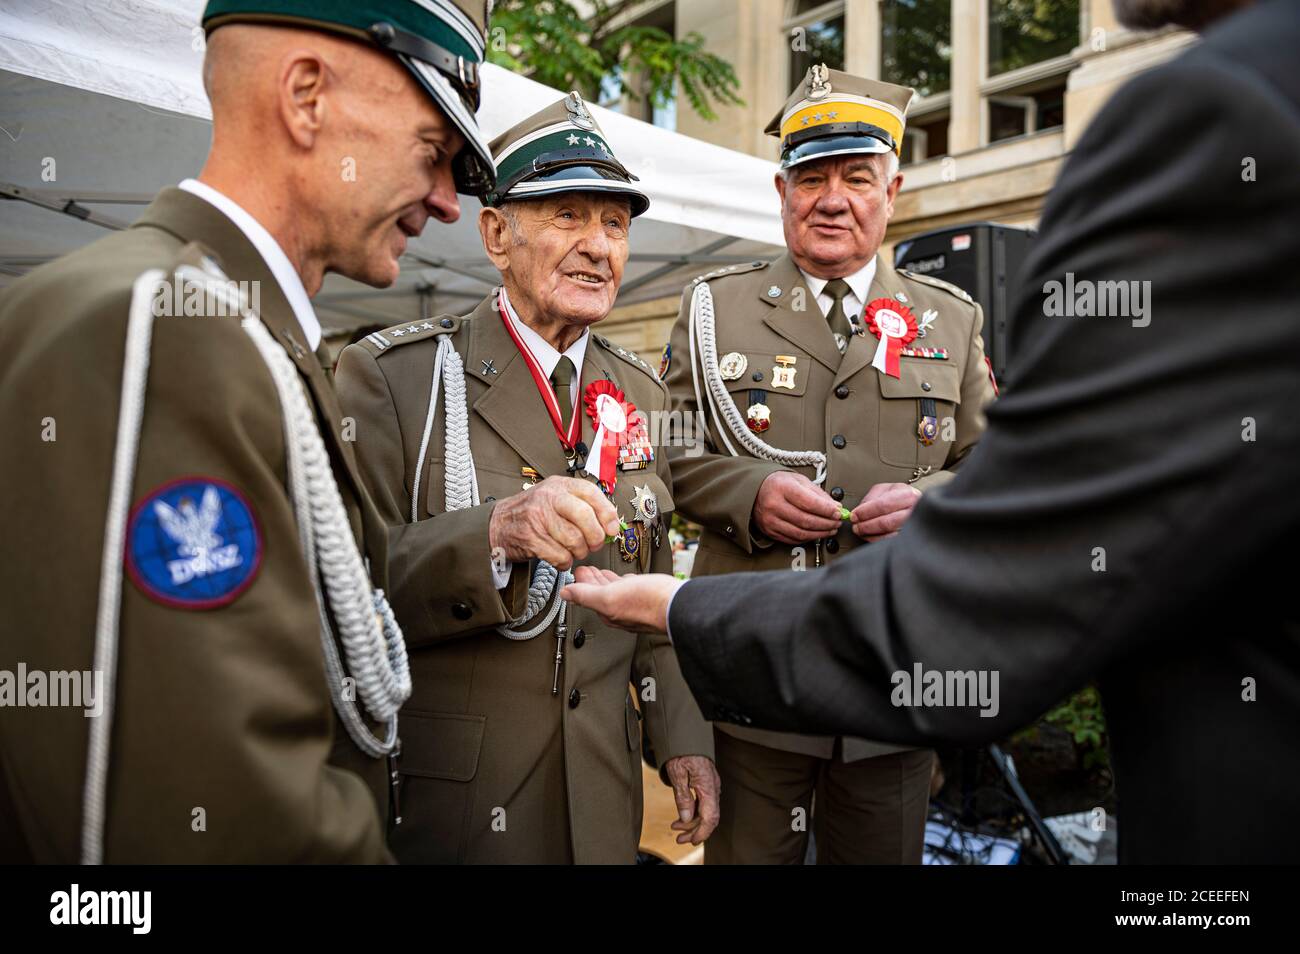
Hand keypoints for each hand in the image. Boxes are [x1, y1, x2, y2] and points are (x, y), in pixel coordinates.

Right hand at [488, 476, 620, 569]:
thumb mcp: (556, 498)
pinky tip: (561, 558)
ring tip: (575, 551)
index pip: (591, 493)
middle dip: (595, 537)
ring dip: (580, 552)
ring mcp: (538, 517)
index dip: (606, 513)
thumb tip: (611, 524)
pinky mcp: (531, 538)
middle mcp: (549, 498)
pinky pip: (560, 556)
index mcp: (559, 486)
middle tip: (594, 544)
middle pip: (585, 517)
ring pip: (574, 540)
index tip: (612, 528)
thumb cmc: (532, 513)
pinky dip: (565, 562)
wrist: (498, 524)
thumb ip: (582, 506)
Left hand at [560, 566, 680, 632]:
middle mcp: (620, 611)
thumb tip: (565, 594)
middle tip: (585, 570)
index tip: (575, 571)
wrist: (679, 604)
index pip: (587, 596)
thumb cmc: (648, 602)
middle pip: (600, 594)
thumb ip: (586, 594)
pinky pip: (631, 589)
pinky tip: (627, 578)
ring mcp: (635, 605)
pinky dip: (624, 582)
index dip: (579, 583)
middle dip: (591, 582)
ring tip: (601, 572)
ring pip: (616, 591)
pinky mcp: (649, 599)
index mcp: (608, 611)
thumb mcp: (609, 596)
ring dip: (606, 581)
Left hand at [664, 755, 720, 845]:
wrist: (686, 735)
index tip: (691, 840)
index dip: (702, 832)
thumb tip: (686, 817)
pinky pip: (703, 804)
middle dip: (695, 831)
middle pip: (709, 817)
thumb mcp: (677, 773)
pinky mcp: (706, 785)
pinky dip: (693, 813)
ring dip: (692, 823)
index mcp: (708, 786)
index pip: (710, 817)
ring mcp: (711, 787)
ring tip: (676, 827)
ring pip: (706, 812)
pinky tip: (682, 817)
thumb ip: (683, 796)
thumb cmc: (682, 750)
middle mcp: (713, 788)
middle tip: (679, 839)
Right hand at [753, 470, 841, 544]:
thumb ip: (818, 494)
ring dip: (820, 533)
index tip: (838, 512)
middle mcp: (774, 504)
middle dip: (827, 523)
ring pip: (801, 533)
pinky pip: (793, 539)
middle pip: (806, 520)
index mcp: (783, 488)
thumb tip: (835, 507)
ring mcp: (770, 520)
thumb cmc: (779, 484)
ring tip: (830, 529)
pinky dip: (808, 538)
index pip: (809, 503)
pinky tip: (817, 533)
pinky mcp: (769, 531)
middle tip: (837, 522)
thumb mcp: (799, 480)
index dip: (827, 510)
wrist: (756, 490)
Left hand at [850, 482, 921, 540]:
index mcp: (907, 496)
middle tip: (856, 526)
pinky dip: (878, 541)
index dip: (865, 512)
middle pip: (886, 522)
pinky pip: (891, 542)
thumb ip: (872, 497)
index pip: (882, 505)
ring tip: (861, 531)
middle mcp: (913, 512)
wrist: (918, 505)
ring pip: (889, 535)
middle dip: (866, 525)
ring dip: (870, 535)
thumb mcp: (887, 489)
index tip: (854, 515)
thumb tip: (860, 509)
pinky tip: (871, 537)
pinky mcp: (910, 538)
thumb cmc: (901, 497)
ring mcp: (913, 527)